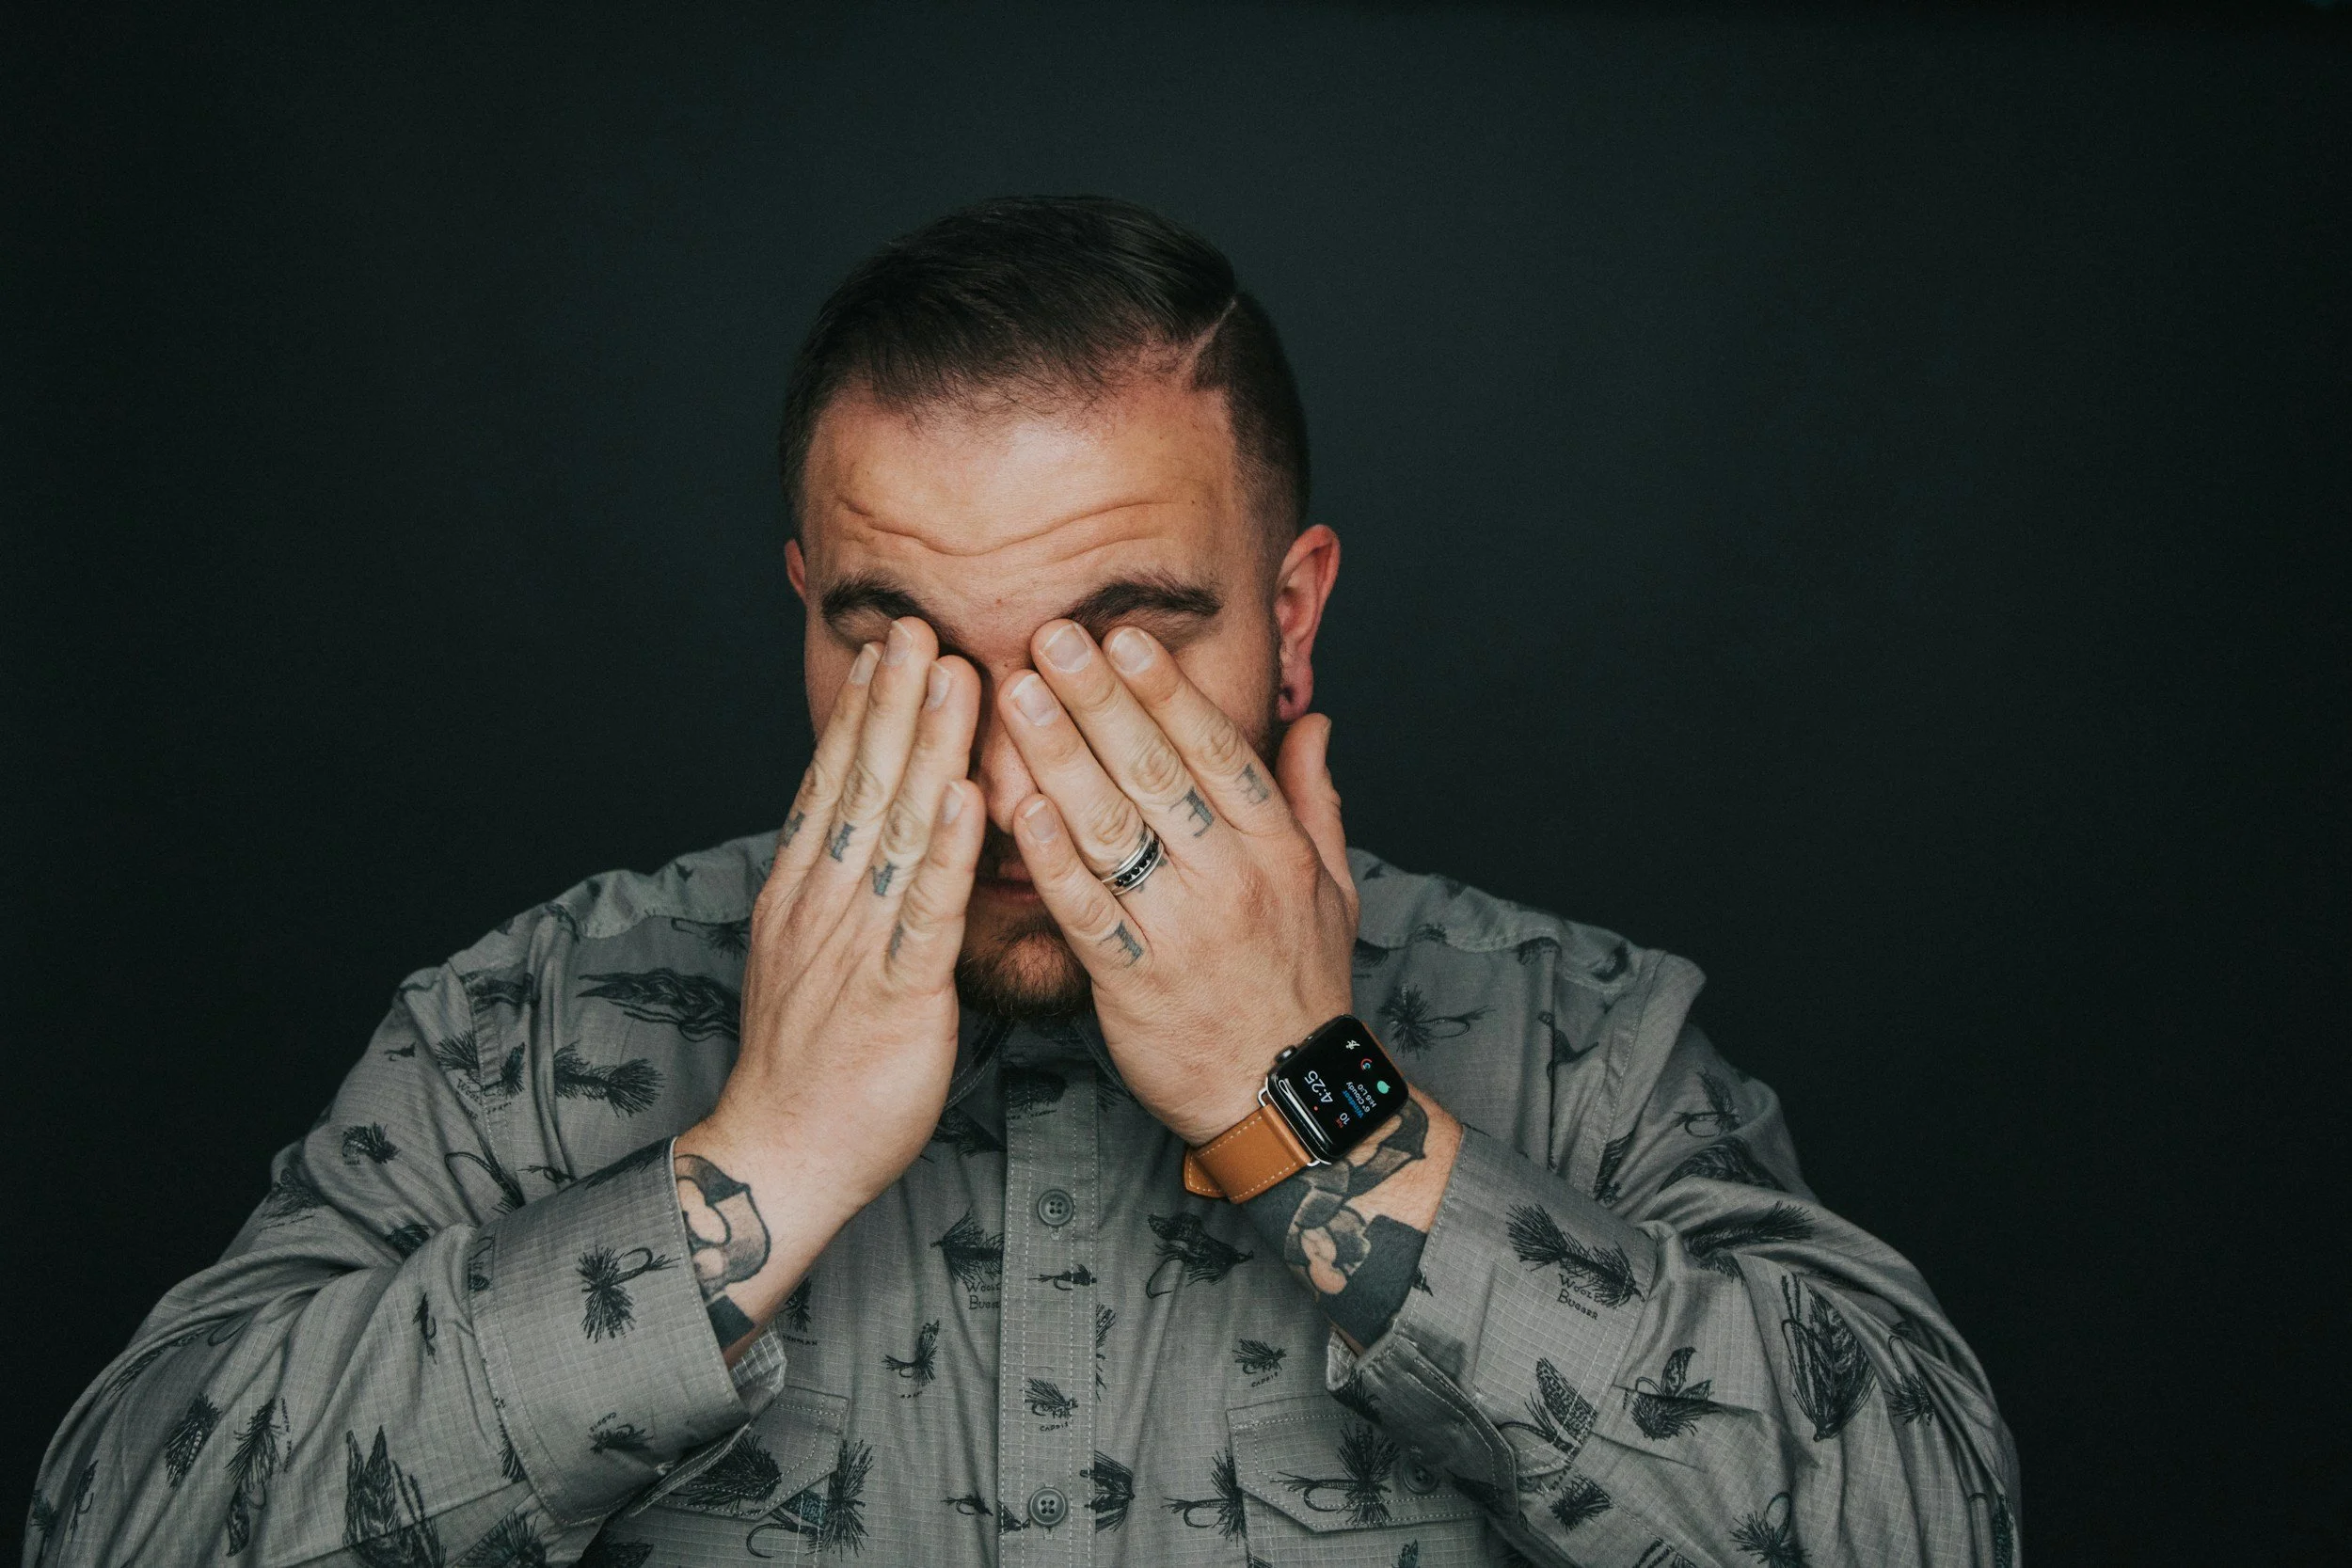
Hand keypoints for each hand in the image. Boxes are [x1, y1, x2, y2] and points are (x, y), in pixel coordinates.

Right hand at [691, 618, 984, 1214]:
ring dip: (926, 748)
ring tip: (954, 677)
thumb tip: (859, 842)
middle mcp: (821, 906)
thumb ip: (836, 896)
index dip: (861, 713)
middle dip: (894, 702)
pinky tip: (968, 796)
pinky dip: (947, 851)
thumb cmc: (812, 1063)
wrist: (782, 1154)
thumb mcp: (811, 960)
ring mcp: (854, 946)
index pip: (832, 784)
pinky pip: (925, 913)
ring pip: (895, 830)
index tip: (886, 648)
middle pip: (861, 785)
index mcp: (803, 895)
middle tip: (920, 626)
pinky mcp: (895, 995)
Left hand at [998, 619, 1358, 1144]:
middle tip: (1049, 637)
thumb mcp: (1333, 886)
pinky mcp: (1134, 981)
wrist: (1286, 1097)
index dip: (1166, 690)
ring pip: (1111, 828)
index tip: (1122, 637)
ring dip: (1058, 756)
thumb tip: (1312, 719)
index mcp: (1275, 847)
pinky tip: (1012, 806)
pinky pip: (1084, 909)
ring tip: (1014, 696)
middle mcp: (1231, 877)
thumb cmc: (1301, 986)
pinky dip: (1049, 857)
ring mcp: (1181, 928)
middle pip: (1155, 771)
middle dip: (1097, 699)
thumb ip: (1316, 797)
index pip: (1215, 749)